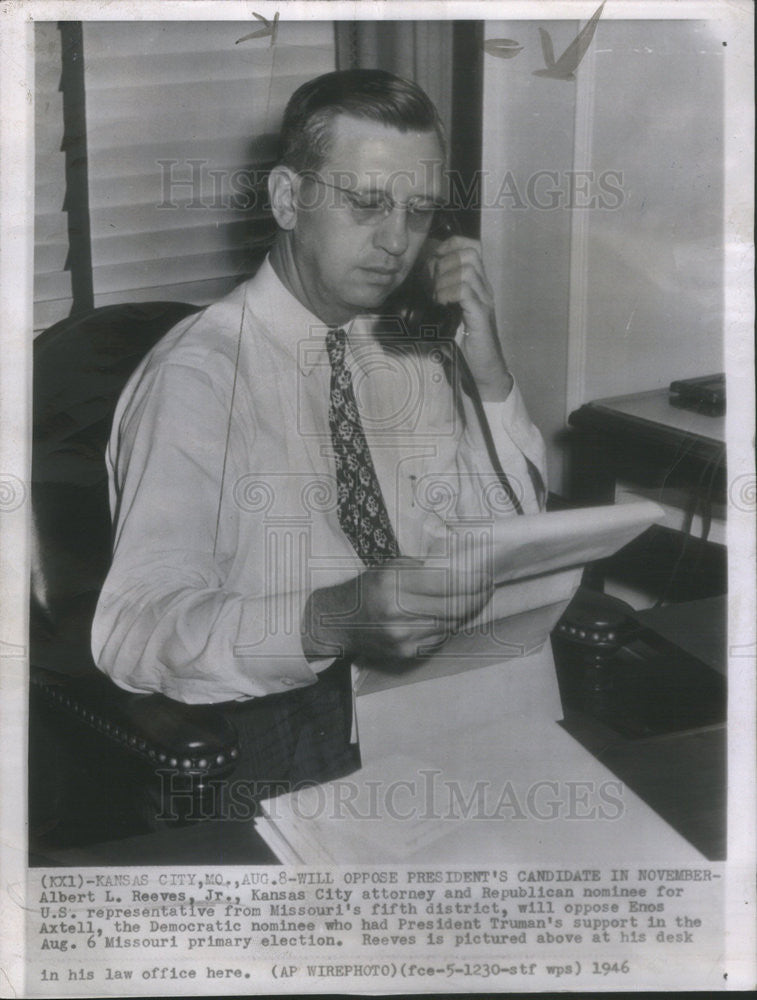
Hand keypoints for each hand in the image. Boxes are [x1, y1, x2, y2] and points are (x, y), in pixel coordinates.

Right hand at [302, 555, 493, 668]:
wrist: (338, 621)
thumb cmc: (368, 587)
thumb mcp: (390, 567)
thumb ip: (423, 568)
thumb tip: (460, 567)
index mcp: (394, 583)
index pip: (446, 582)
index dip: (472, 580)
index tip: (486, 574)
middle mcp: (398, 611)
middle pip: (454, 606)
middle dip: (478, 596)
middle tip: (488, 587)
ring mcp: (403, 636)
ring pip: (451, 624)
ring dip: (468, 611)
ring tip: (478, 598)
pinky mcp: (406, 653)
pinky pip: (440, 638)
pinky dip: (451, 625)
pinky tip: (454, 615)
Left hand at [430, 235, 513, 400]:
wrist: (484, 370)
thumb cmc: (465, 345)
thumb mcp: (449, 315)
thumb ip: (440, 297)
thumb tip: (415, 283)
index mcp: (479, 285)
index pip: (473, 247)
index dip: (451, 245)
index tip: (434, 258)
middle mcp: (485, 289)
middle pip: (471, 253)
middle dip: (446, 261)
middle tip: (433, 282)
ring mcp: (485, 301)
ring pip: (467, 270)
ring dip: (445, 279)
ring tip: (436, 296)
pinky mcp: (481, 316)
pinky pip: (465, 292)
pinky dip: (448, 293)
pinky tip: (441, 304)